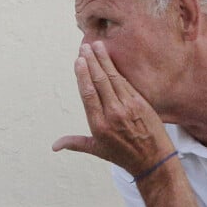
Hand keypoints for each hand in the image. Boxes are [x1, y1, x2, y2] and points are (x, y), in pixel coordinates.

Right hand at [52, 41, 174, 176]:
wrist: (153, 160)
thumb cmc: (122, 155)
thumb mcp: (96, 149)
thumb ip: (74, 143)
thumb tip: (54, 146)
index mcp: (99, 125)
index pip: (88, 94)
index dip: (83, 75)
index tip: (79, 61)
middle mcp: (113, 114)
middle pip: (100, 82)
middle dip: (92, 62)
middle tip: (85, 46)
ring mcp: (128, 106)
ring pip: (113, 79)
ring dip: (104, 60)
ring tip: (97, 46)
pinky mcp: (141, 102)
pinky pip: (126, 83)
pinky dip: (117, 70)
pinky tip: (111, 60)